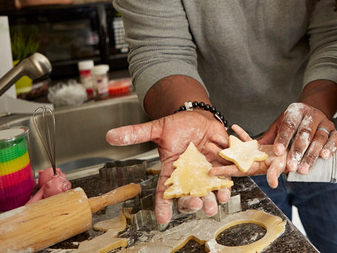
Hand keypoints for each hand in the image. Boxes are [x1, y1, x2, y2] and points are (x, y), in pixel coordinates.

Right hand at [105, 111, 229, 224]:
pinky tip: (226, 191)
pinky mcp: (220, 164)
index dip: (162, 205)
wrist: (198, 116)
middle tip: (195, 205)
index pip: (164, 191)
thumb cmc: (178, 125)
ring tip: (211, 205)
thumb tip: (110, 135)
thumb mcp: (157, 129)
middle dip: (192, 204)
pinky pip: (223, 178)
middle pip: (188, 195)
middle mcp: (189, 175)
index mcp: (171, 170)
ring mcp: (205, 171)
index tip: (162, 219)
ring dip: (210, 200)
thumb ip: (136, 134)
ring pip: (208, 192)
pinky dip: (225, 186)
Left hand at [209, 125, 287, 187]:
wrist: (292, 155)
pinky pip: (246, 138)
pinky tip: (233, 126)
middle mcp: (249, 161)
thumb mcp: (279, 167)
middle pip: (230, 158)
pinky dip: (239, 133)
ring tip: (213, 136)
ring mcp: (251, 153)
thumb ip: (274, 174)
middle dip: (218, 153)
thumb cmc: (285, 162)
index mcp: (252, 167)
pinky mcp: (256, 146)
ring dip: (225, 142)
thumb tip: (273, 184)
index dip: (222, 170)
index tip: (209, 171)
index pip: (234, 170)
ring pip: (235, 147)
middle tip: (205, 146)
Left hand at [258, 103, 336, 173]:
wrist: (312, 112)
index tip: (277, 152)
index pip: (288, 125)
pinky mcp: (334, 130)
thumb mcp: (279, 125)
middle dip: (297, 150)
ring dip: (312, 154)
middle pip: (305, 132)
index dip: (283, 138)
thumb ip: (269, 138)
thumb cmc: (294, 123)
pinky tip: (324, 157)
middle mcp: (310, 115)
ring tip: (304, 169)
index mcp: (295, 112)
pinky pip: (334, 138)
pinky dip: (330, 147)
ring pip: (319, 137)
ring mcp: (324, 122)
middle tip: (291, 166)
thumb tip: (252, 150)